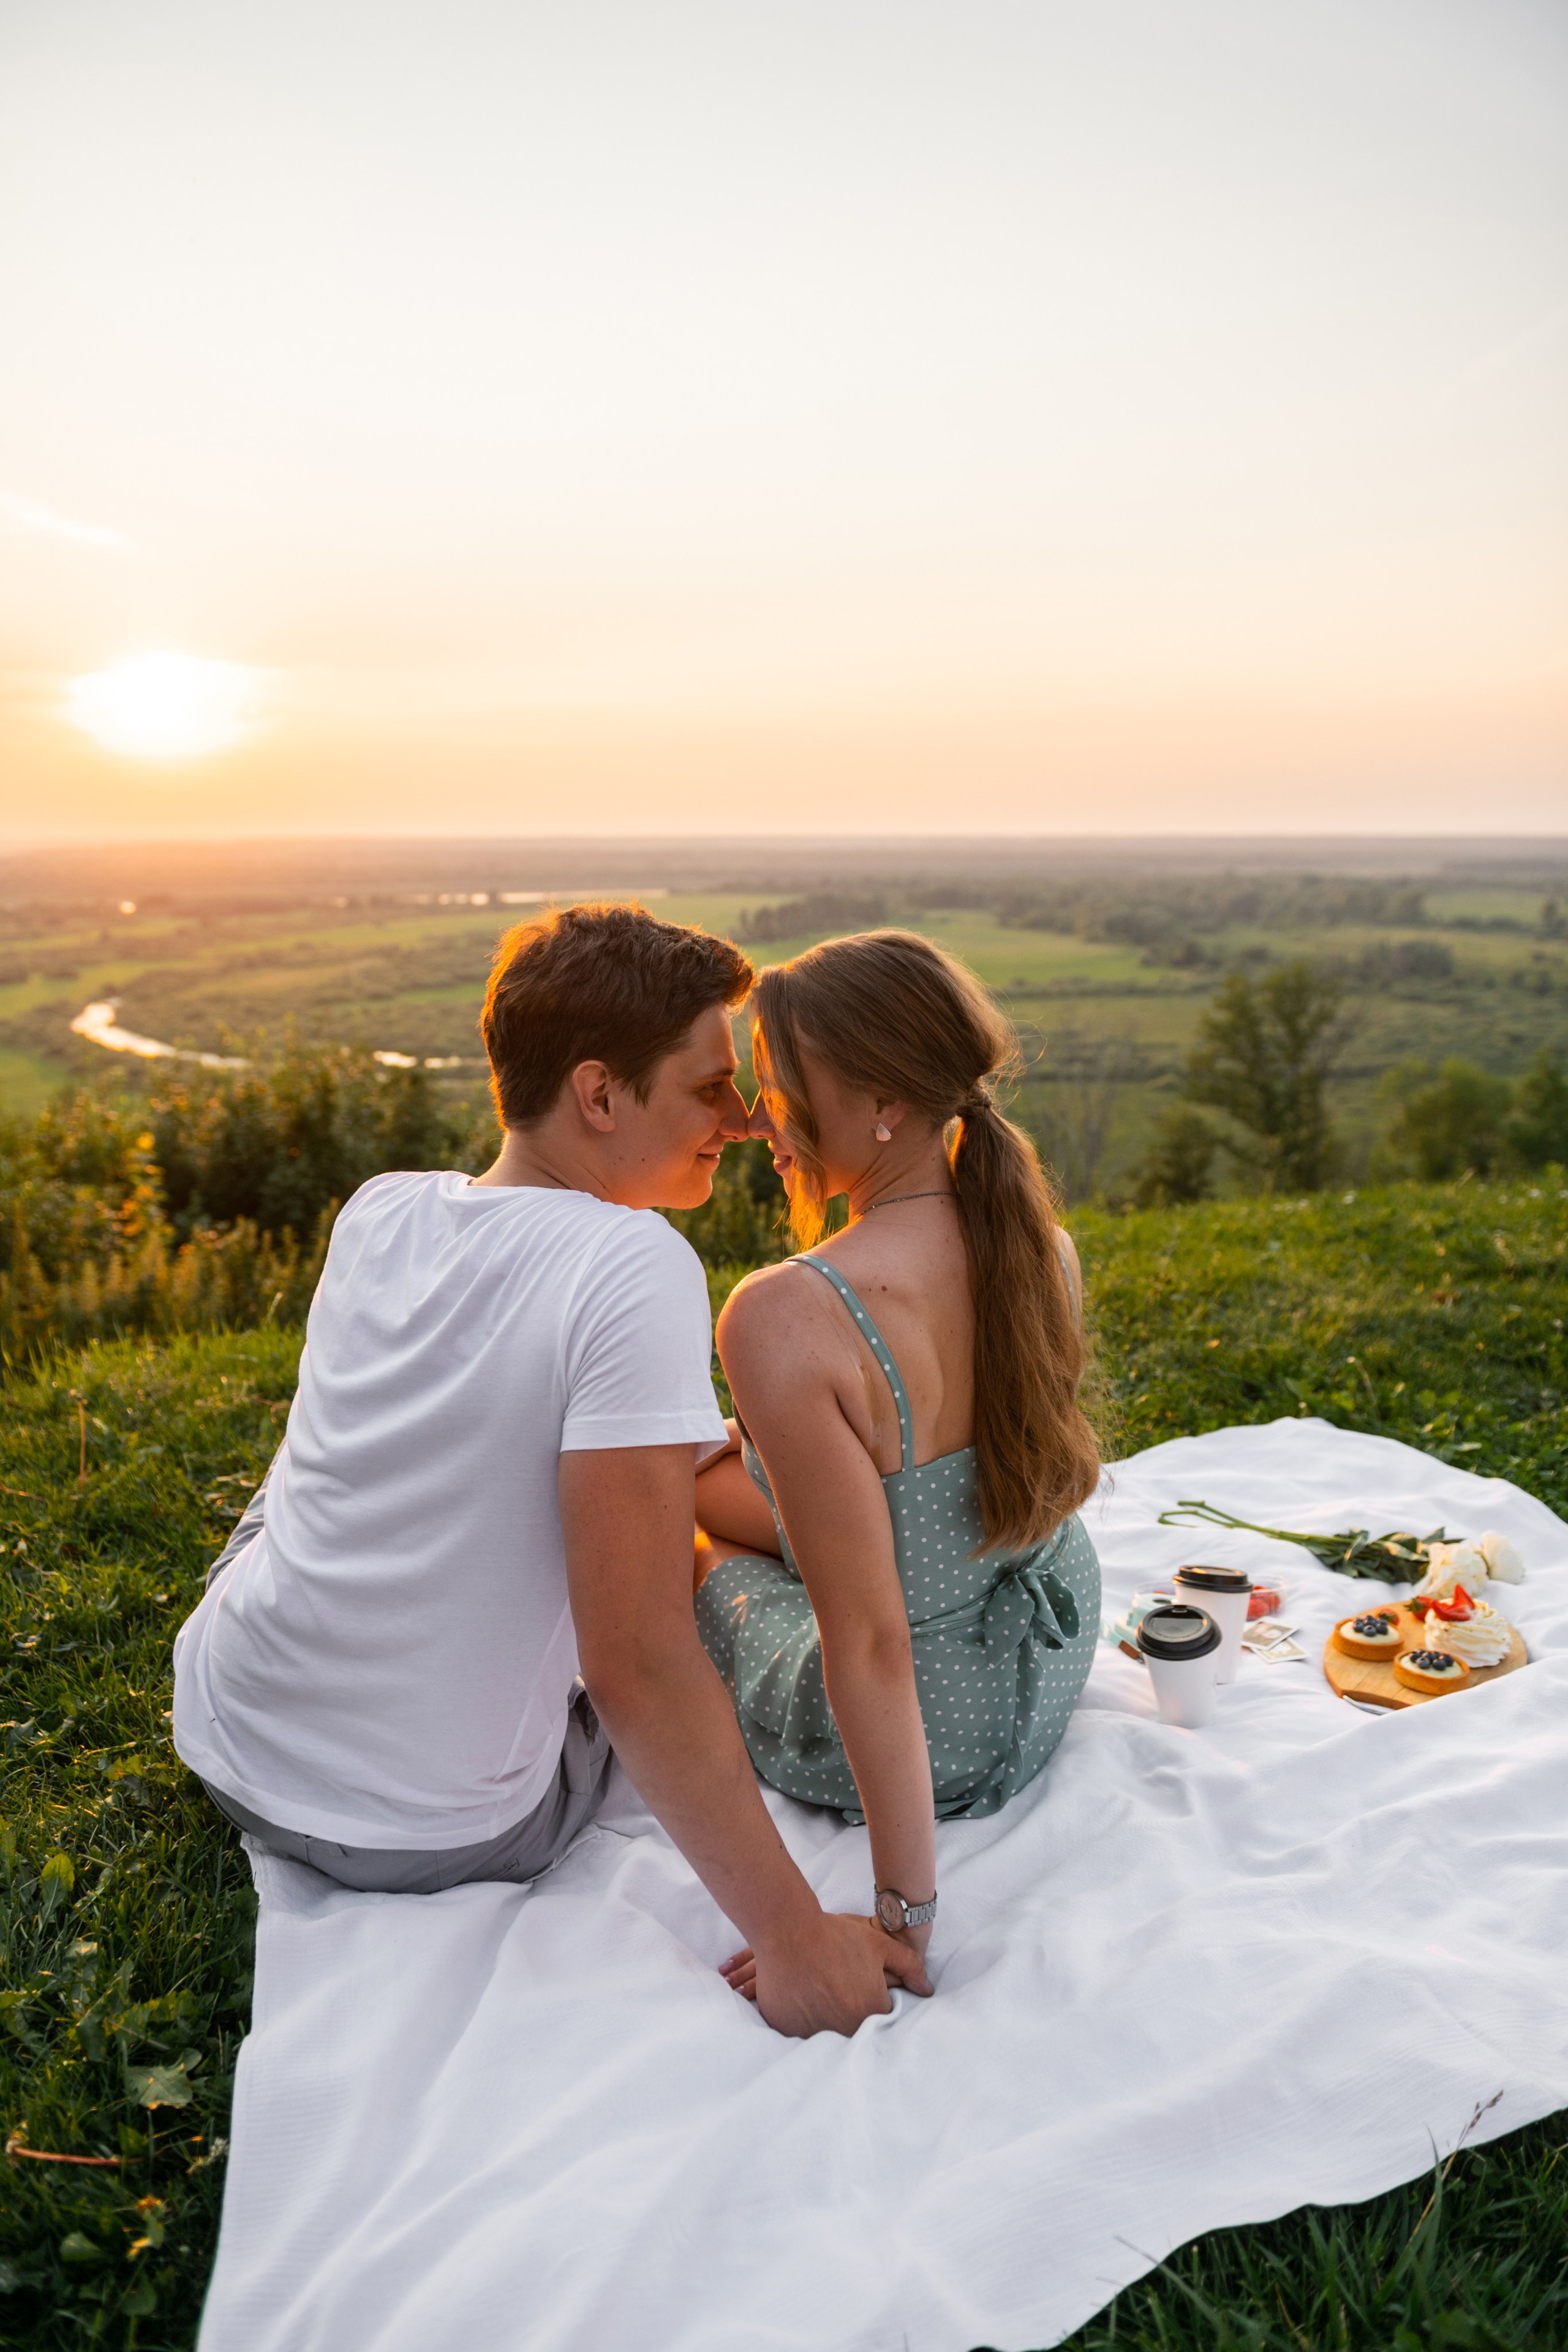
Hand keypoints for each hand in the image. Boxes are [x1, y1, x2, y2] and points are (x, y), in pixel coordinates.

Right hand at [720, 1914, 933, 2035]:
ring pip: (828, 2033)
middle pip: (855, 2029)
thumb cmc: (836, 1936)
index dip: (872, 2001)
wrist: (789, 1931)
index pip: (880, 2018)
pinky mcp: (788, 2030)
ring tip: (819, 1990)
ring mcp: (814, 2032)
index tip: (860, 1987)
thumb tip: (927, 1989)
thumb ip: (909, 1966)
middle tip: (838, 1987)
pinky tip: (802, 1996)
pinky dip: (804, 2020)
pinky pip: (801, 2032)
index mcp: (870, 2010)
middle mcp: (845, 2029)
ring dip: (827, 2019)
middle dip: (851, 2012)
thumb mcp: (879, 1945)